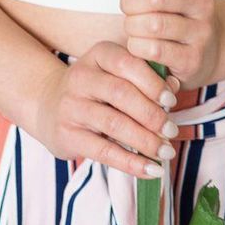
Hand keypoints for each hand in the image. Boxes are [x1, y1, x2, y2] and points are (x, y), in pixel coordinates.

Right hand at [32, 39, 181, 179]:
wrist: (50, 106)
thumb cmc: (97, 89)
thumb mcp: (118, 74)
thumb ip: (147, 77)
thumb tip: (174, 87)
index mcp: (98, 55)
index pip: (126, 62)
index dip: (152, 82)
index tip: (172, 100)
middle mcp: (81, 77)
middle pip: (121, 93)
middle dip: (152, 114)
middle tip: (172, 130)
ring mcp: (71, 106)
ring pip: (114, 124)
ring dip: (145, 140)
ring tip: (167, 151)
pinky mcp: (67, 135)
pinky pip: (104, 151)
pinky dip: (131, 163)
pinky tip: (151, 170)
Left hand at [119, 0, 221, 90]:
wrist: (208, 51)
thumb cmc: (178, 13)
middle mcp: (203, 2)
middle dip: (130, 2)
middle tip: (128, 8)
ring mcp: (200, 32)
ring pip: (151, 24)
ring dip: (132, 27)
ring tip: (134, 28)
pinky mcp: (192, 59)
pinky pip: (153, 50)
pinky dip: (137, 47)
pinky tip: (141, 46)